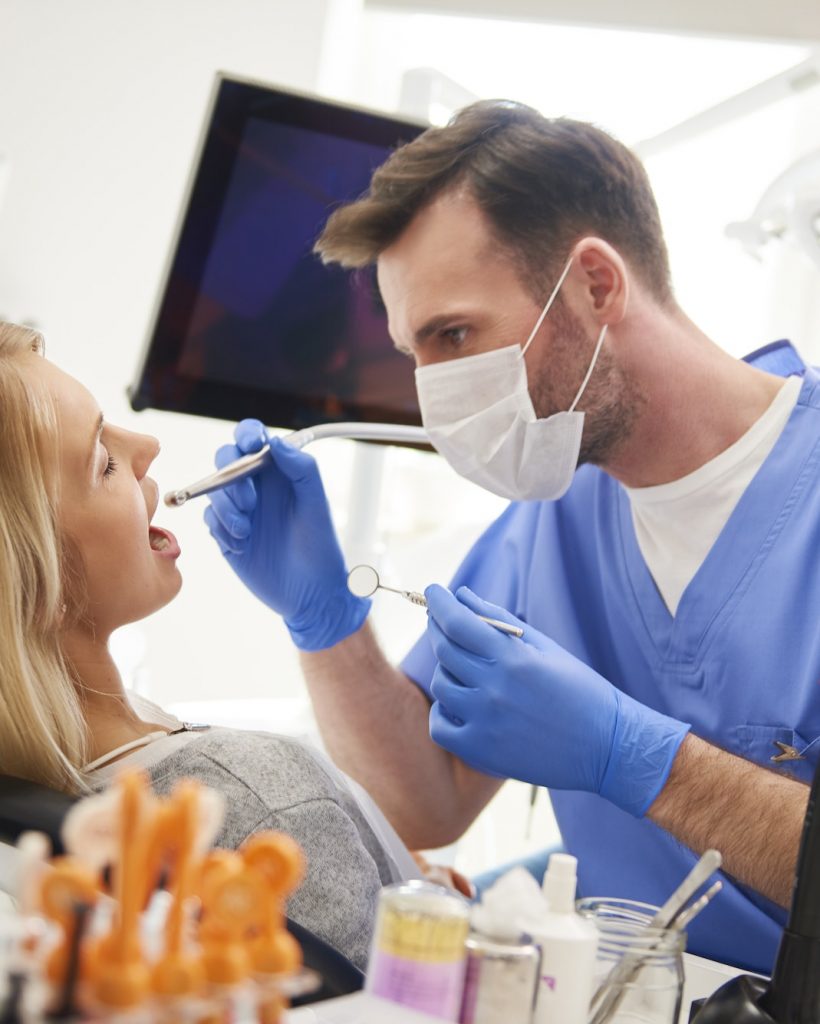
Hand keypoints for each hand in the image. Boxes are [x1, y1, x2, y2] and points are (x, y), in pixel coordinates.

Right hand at [204, 419, 369, 650]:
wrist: (310, 595)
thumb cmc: (321, 547)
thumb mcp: (316, 504)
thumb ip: (301, 469)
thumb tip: (275, 442)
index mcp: (279, 472)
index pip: (253, 438)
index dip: (246, 435)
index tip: (250, 446)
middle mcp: (257, 486)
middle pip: (225, 459)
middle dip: (230, 476)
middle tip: (250, 502)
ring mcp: (239, 510)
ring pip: (213, 490)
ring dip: (226, 508)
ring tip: (246, 531)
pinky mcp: (227, 534)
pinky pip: (209, 519)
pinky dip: (221, 529)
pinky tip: (242, 544)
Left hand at [425, 585, 689, 817]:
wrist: (607, 746)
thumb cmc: (579, 690)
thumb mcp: (544, 647)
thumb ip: (500, 620)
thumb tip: (463, 595)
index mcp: (514, 658)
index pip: (458, 622)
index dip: (439, 602)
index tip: (432, 591)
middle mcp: (495, 688)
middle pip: (444, 650)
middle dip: (437, 627)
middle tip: (438, 619)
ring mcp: (486, 721)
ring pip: (441, 685)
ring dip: (446, 670)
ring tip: (464, 666)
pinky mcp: (482, 751)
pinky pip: (440, 725)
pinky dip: (443, 712)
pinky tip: (458, 703)